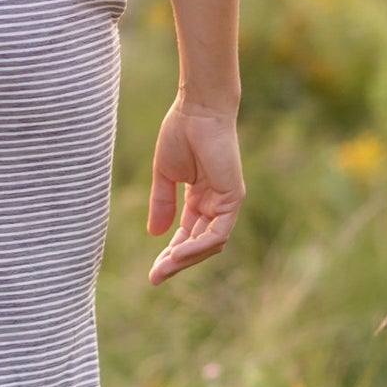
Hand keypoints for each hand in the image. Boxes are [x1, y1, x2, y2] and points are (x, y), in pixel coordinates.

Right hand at [146, 97, 244, 284]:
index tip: (153, 271)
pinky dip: (198, 245)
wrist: (197, 109)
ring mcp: (227, 202)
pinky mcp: (233, 198)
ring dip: (186, 258)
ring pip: (210, 244)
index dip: (171, 252)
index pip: (188, 234)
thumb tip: (155, 234)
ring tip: (164, 268)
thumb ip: (162, 203)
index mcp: (200, 198)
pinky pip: (217, 233)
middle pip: (199, 243)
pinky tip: (177, 252)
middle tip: (155, 277)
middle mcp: (216, 203)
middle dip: (177, 261)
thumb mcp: (165, 175)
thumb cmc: (181, 133)